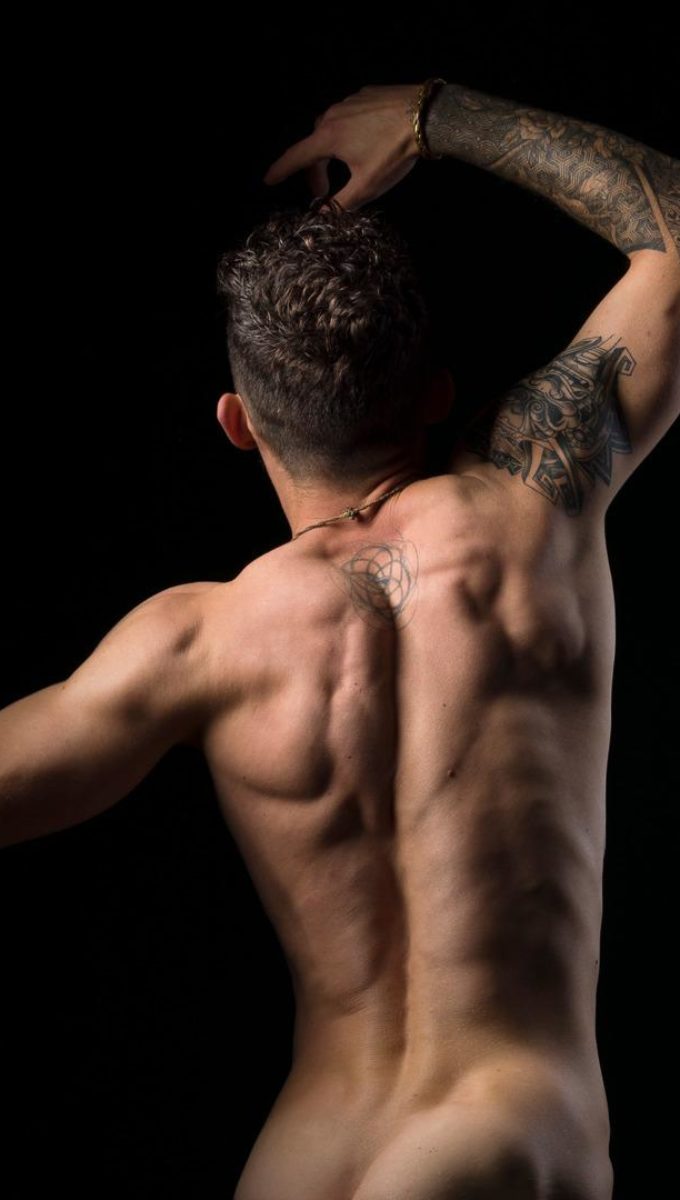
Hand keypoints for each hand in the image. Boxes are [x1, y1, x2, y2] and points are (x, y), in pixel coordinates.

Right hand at [262, 84, 423, 211]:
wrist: (427, 115)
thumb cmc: (395, 152)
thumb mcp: (367, 186)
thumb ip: (341, 204)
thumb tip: (322, 214)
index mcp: (328, 138)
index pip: (296, 158)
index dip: (281, 171)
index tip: (268, 179)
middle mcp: (332, 116)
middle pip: (313, 146)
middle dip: (315, 171)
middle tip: (324, 192)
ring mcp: (349, 102)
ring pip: (330, 130)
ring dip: (331, 151)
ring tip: (346, 168)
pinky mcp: (366, 95)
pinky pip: (349, 117)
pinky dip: (348, 134)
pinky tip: (366, 143)